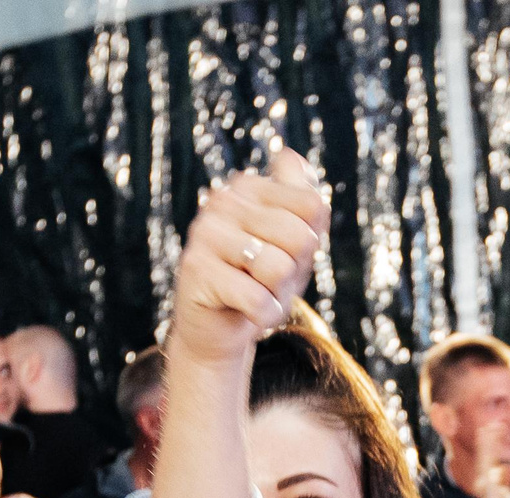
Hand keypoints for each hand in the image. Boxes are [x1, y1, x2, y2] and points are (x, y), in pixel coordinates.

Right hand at [168, 148, 329, 369]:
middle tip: (268, 280)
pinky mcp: (196, 269)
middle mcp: (223, 201)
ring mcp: (205, 232)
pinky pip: (257, 299)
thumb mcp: (294, 242)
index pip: (313, 206)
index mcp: (249, 187)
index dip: (309, 244)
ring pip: (279, 268)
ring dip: (277, 294)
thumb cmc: (260, 282)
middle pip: (301, 237)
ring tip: (255, 293)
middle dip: (294, 271)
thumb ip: (304, 200)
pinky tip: (246, 312)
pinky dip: (263, 315)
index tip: (284, 254)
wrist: (219, 330)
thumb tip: (289, 156)